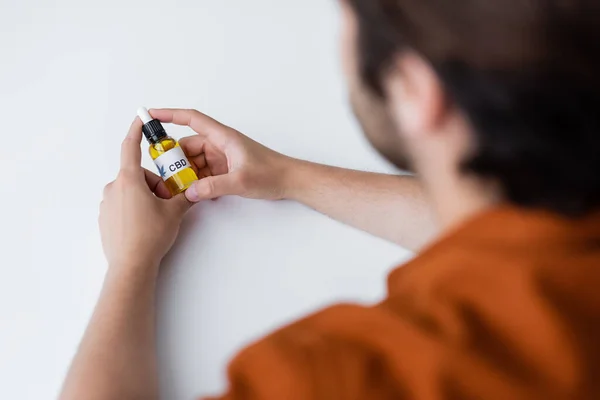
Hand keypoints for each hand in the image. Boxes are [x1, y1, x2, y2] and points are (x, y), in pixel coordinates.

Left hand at [99, 118, 191, 269]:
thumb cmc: (151, 236)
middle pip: (138, 175)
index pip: (130, 147)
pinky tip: (145, 225)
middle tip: (168, 201)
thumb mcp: (174, 212)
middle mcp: (114, 188)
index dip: (136, 130)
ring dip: (146, 196)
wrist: (131, 265)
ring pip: (131, 190)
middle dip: (155, 184)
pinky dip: (135, 208)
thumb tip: (194, 191)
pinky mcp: (105, 217)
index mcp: (129, 180)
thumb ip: (185, 196)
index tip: (141, 118)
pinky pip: (123, 204)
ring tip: (157, 216)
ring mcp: (107, 203)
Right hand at [149, 108, 293, 201]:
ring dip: (186, 174)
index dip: (170, 114)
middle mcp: (220, 144)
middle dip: (175, 159)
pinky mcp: (225, 169)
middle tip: (164, 174)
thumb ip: (213, 187)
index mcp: (223, 137)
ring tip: (178, 189)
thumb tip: (190, 192)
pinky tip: (196, 195)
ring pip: (194, 162)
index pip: (191, 119)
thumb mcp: (240, 181)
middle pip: (188, 146)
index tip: (151, 114)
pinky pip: (204, 173)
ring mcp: (222, 157)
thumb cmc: (271, 173)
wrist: (290, 181)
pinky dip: (198, 182)